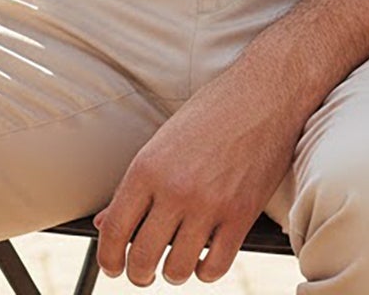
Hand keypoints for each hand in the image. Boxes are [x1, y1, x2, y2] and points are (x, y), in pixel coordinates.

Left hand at [94, 60, 304, 285]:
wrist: (262, 95)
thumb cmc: (210, 113)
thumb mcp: (163, 141)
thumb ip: (135, 185)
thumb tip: (105, 222)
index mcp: (147, 167)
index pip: (116, 229)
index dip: (109, 258)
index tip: (112, 266)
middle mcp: (175, 189)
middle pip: (143, 258)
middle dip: (138, 274)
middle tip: (142, 272)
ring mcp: (209, 205)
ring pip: (178, 269)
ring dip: (173, 273)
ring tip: (175, 263)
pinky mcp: (241, 216)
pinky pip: (217, 267)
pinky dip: (206, 271)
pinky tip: (204, 259)